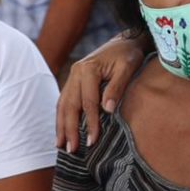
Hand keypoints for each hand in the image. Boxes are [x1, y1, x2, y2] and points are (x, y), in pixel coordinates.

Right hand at [55, 34, 145, 151]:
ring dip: (61, 125)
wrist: (124, 41)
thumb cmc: (128, 55)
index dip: (89, 122)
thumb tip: (107, 110)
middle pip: (69, 105)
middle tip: (71, 149)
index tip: (92, 141)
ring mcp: (72, 76)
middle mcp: (76, 72)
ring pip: (63, 104)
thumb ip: (117, 88)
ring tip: (61, 145)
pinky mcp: (74, 80)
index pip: (88, 102)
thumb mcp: (127, 68)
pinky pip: (64, 101)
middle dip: (69, 129)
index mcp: (88, 69)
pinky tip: (61, 130)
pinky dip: (62, 117)